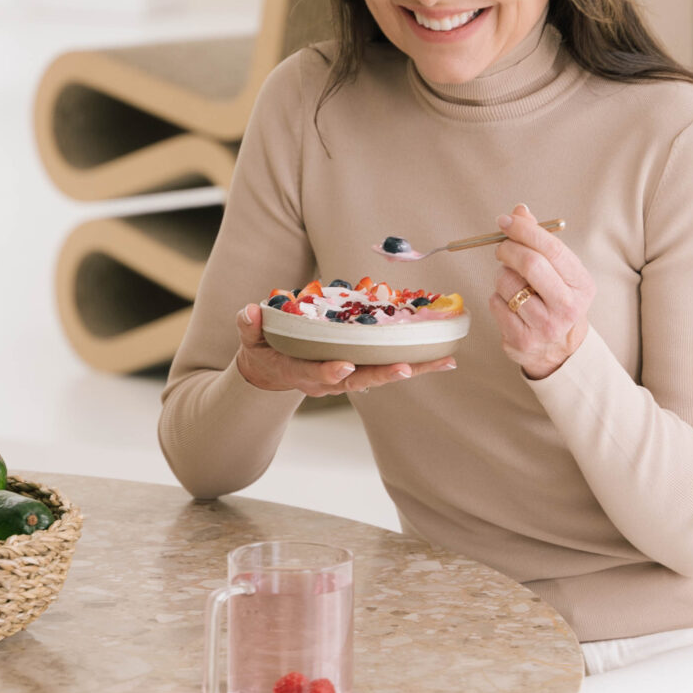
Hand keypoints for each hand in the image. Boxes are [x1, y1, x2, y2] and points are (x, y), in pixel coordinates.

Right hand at [234, 304, 458, 398]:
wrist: (272, 374)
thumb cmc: (263, 350)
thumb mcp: (250, 339)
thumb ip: (250, 326)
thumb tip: (250, 311)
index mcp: (301, 372)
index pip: (316, 374)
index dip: (329, 371)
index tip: (343, 365)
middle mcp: (329, 380)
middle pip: (360, 380)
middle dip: (384, 375)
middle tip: (408, 368)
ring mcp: (348, 378)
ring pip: (382, 376)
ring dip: (414, 369)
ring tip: (443, 362)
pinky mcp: (362, 371)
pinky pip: (390, 367)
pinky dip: (418, 364)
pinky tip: (443, 358)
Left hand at [490, 206, 591, 380]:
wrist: (559, 348)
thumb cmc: (556, 299)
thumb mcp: (558, 270)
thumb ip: (539, 240)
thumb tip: (519, 211)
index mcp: (581, 284)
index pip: (552, 249)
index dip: (525, 230)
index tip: (506, 221)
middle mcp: (567, 307)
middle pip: (530, 264)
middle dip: (509, 249)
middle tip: (501, 248)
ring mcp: (544, 326)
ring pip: (507, 283)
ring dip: (502, 275)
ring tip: (512, 282)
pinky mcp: (522, 340)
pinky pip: (496, 303)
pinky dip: (497, 297)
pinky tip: (510, 303)